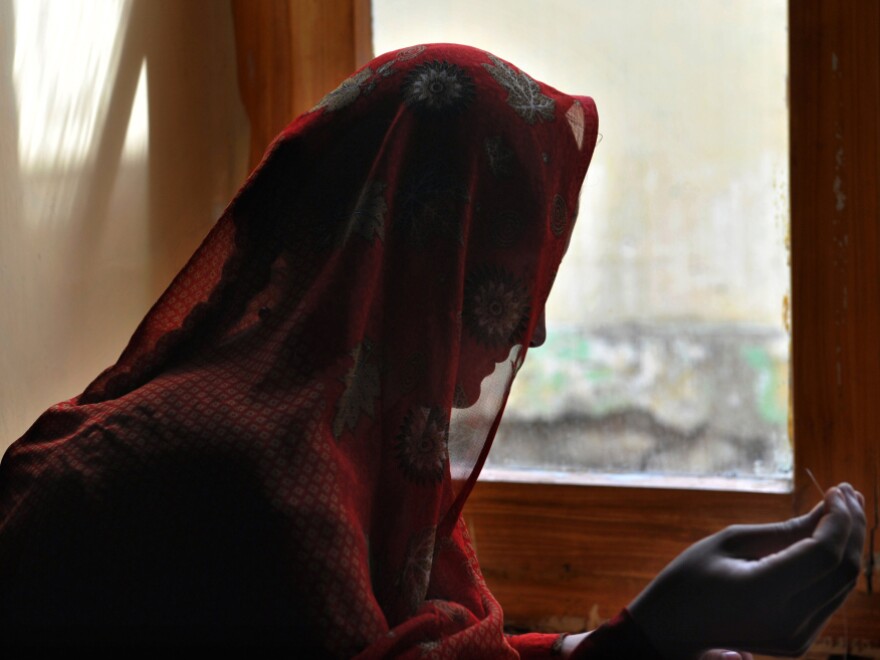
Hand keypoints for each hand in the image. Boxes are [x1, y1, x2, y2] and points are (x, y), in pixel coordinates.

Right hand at [628, 483, 865, 658]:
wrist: (673, 628)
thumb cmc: (691, 577)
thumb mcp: (730, 543)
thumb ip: (784, 531)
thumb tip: (829, 510)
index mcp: (762, 594)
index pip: (823, 554)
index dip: (838, 519)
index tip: (836, 489)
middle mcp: (788, 623)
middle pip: (842, 570)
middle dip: (851, 527)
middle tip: (847, 492)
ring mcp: (797, 638)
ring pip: (842, 584)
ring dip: (849, 544)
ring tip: (845, 508)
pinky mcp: (800, 641)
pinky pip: (830, 596)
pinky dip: (836, 564)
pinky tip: (832, 538)